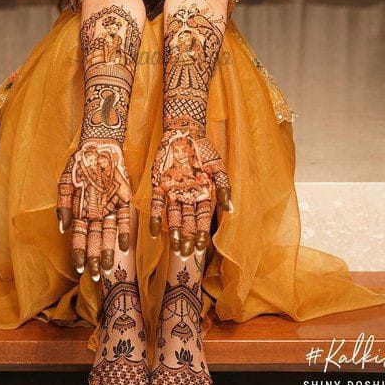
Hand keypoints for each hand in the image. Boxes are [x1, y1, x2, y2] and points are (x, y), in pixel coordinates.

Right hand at [56, 137, 131, 280]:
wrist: (98, 145)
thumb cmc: (79, 164)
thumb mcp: (66, 182)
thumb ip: (63, 205)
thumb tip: (63, 228)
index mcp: (80, 211)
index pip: (79, 237)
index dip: (79, 252)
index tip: (80, 268)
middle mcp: (95, 213)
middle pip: (94, 240)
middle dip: (94, 259)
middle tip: (97, 277)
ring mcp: (110, 207)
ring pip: (109, 233)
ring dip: (109, 250)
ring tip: (110, 267)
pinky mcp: (123, 199)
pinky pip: (124, 218)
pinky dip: (123, 231)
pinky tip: (124, 246)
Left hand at [149, 127, 232, 258]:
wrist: (184, 132)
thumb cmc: (203, 150)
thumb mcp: (217, 168)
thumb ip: (223, 188)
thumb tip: (230, 209)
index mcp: (203, 194)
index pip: (202, 218)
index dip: (201, 232)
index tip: (200, 247)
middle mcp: (188, 197)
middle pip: (187, 221)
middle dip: (187, 237)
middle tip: (185, 253)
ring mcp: (172, 192)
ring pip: (173, 216)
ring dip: (173, 231)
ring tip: (174, 246)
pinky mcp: (158, 186)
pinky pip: (156, 205)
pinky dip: (155, 218)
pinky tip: (154, 232)